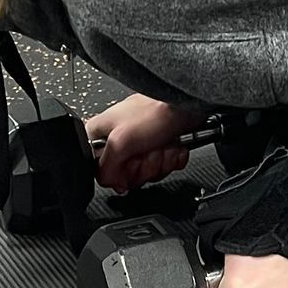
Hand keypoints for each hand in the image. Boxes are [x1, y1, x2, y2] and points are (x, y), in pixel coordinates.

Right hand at [87, 93, 203, 192]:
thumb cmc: (154, 112)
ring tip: (162, 143)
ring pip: (149, 173)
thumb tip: (111, 183)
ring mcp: (141, 145)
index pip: (102, 170)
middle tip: (147, 150)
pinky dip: (173, 159)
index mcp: (102, 134)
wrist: (185, 104)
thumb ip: (105, 169)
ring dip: (160, 161)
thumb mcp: (120, 142)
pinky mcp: (160, 147)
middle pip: (128, 175)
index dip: (119, 172)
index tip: (129, 163)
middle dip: (144, 165)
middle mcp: (120, 140)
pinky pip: (165, 168)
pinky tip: (172, 145)